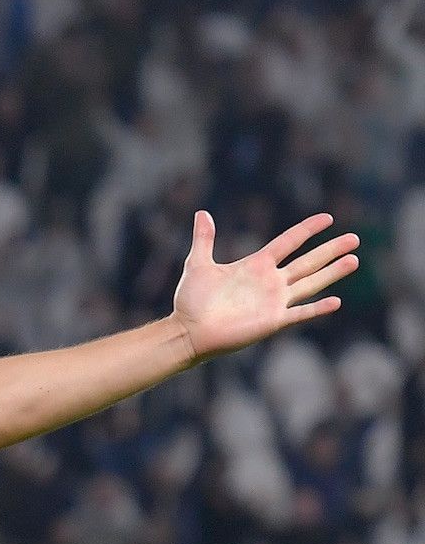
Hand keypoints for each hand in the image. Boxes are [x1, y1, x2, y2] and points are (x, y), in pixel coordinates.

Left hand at [171, 210, 358, 363]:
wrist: (188, 331)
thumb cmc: (191, 301)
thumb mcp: (198, 264)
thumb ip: (204, 239)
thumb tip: (201, 212)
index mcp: (256, 265)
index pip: (289, 242)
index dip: (307, 230)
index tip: (328, 218)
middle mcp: (270, 281)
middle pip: (308, 261)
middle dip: (331, 250)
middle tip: (355, 238)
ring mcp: (274, 301)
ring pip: (310, 283)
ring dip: (332, 272)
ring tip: (354, 260)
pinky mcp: (272, 321)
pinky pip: (300, 313)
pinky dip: (317, 308)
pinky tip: (336, 301)